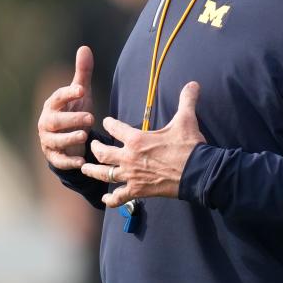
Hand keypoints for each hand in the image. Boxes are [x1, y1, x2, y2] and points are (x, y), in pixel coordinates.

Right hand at [37, 46, 94, 169]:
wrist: (67, 138)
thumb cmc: (73, 111)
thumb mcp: (80, 93)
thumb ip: (82, 73)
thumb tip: (84, 47)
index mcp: (53, 105)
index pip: (57, 97)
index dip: (68, 93)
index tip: (82, 90)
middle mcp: (47, 122)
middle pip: (54, 121)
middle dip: (71, 119)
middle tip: (90, 117)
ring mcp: (49, 140)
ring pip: (54, 141)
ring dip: (68, 138)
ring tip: (84, 136)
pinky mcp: (54, 156)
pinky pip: (59, 160)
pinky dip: (69, 161)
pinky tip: (82, 161)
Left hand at [81, 81, 206, 207]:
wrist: (197, 172)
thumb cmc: (189, 146)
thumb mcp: (186, 119)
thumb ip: (186, 100)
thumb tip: (193, 83)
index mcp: (137, 139)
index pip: (115, 128)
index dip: (109, 123)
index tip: (106, 121)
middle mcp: (129, 157)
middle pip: (103, 153)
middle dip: (95, 148)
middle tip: (93, 145)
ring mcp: (132, 176)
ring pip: (105, 174)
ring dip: (93, 171)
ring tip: (85, 168)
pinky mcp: (138, 190)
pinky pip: (119, 197)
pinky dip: (111, 199)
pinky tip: (106, 199)